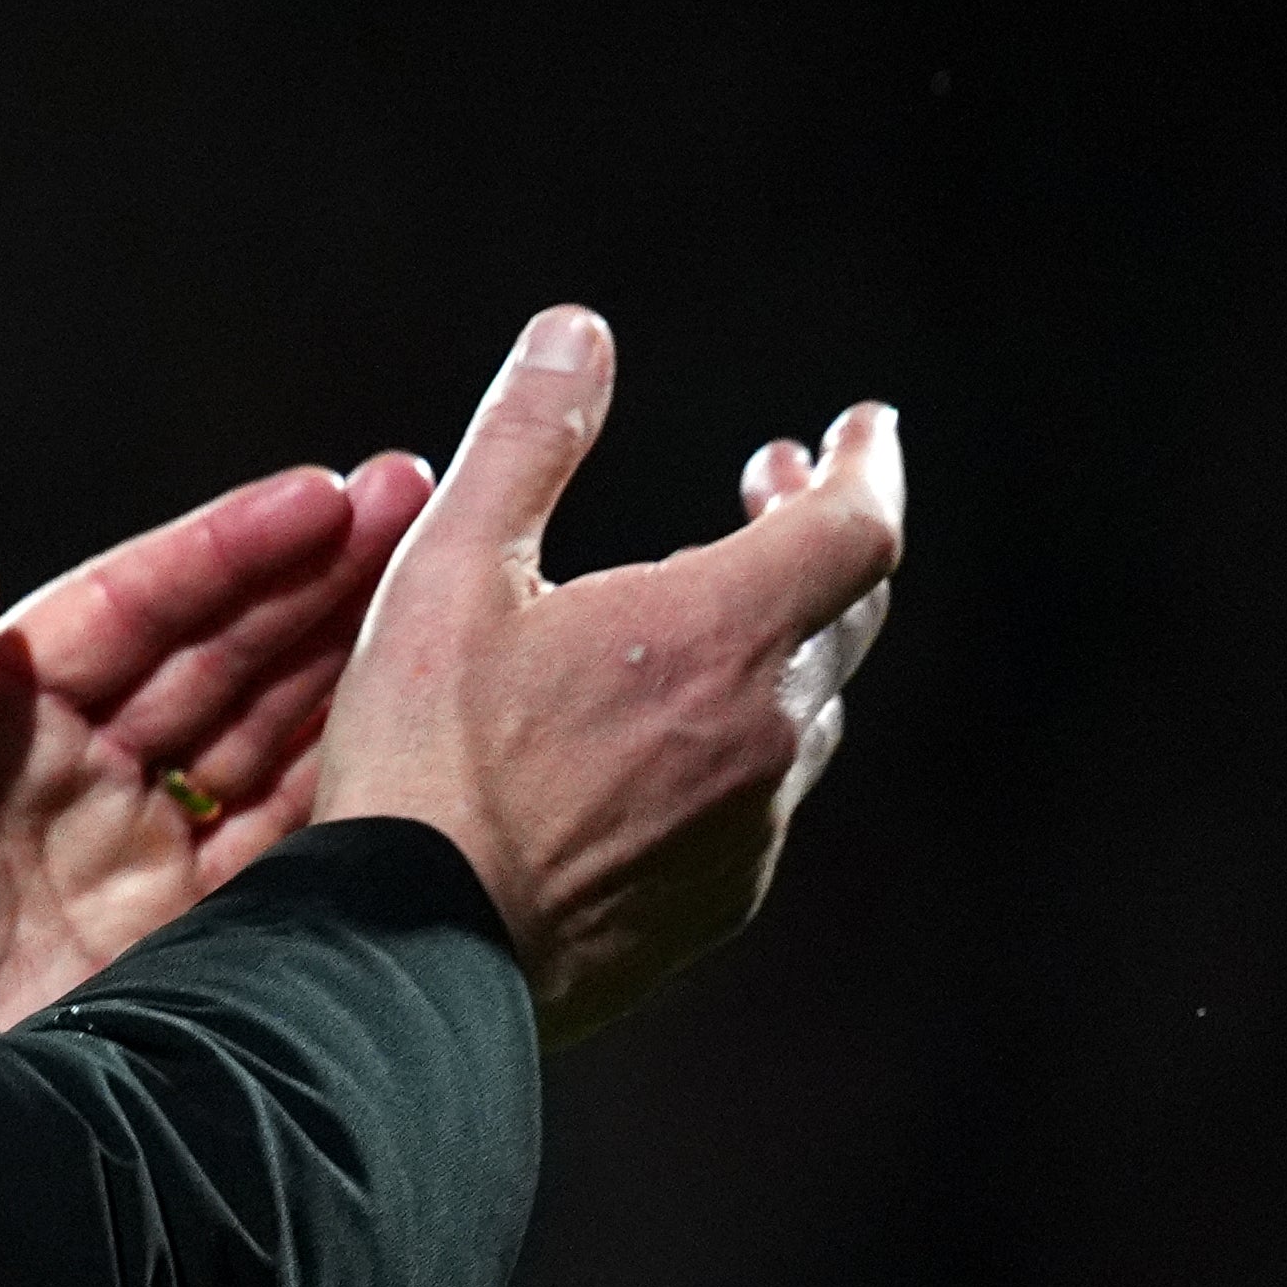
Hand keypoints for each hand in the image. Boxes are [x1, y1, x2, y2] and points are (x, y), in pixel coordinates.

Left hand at [0, 453, 435, 1032]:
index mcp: (2, 717)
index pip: (134, 607)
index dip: (228, 549)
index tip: (322, 496)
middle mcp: (83, 768)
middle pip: (221, 650)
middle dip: (319, 577)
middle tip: (422, 501)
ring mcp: (144, 849)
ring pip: (271, 729)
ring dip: (355, 656)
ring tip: (448, 582)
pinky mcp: (192, 935)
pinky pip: (290, 841)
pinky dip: (356, 784)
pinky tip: (425, 728)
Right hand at [316, 306, 904, 1045]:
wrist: (419, 954)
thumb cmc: (425, 757)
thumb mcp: (448, 569)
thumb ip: (525, 440)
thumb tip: (580, 331)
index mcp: (718, 634)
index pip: (857, 530)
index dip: (867, 467)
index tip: (861, 429)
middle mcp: (766, 732)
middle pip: (846, 614)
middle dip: (818, 533)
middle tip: (771, 483)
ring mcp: (750, 827)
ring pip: (804, 711)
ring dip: (777, 640)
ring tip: (707, 609)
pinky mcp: (718, 902)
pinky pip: (759, 799)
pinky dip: (734, 738)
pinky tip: (659, 743)